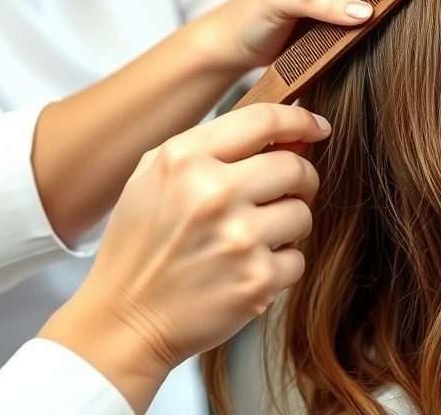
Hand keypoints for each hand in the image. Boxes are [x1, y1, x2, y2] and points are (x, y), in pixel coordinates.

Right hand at [38, 104, 328, 410]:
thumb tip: (284, 138)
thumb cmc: (140, 246)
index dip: (299, 121)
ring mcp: (239, 239)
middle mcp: (214, 193)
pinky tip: (245, 270)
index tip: (316, 128)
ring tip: (251, 239)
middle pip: (296, 167)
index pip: (264, 121)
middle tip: (282, 194)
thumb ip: (212, 148)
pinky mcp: (258, 281)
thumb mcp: (154, 177)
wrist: (124, 321)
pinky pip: (297, 259)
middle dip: (298, 180)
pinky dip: (278, 266)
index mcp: (185, 160)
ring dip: (286, 226)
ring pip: (302, 214)